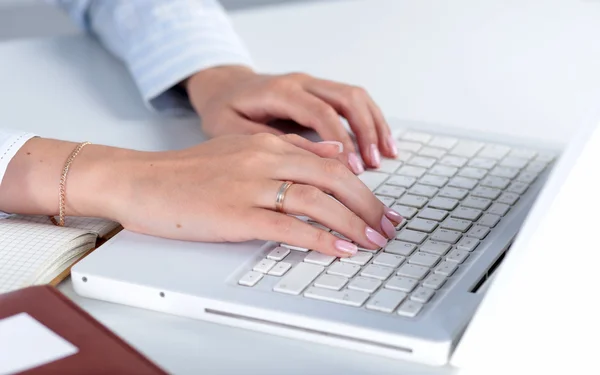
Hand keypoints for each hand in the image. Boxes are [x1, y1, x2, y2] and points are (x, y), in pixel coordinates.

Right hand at [106, 134, 402, 256]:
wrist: (140, 181)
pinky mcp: (235, 214)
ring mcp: (250, 186)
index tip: (380, 205)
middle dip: (368, 204)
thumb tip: (330, 154)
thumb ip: (286, 150)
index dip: (362, 185)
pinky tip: (339, 248)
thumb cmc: (187, 172)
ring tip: (374, 240)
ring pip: (317, 200)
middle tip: (389, 226)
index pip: (329, 161)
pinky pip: (288, 226)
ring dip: (353, 222)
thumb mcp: (240, 149)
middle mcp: (264, 159)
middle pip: (333, 178)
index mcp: (267, 143)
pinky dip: (320, 238)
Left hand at [183, 65, 397, 174]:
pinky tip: (380, 142)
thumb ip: (268, 142)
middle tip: (375, 164)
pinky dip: (370, 120)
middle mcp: (300, 82)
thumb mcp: (231, 129)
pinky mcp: (319, 91)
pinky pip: (352, 100)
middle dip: (366, 132)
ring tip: (387, 155)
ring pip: (355, 97)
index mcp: (279, 92)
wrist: (222, 86)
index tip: (354, 168)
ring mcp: (312, 84)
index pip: (320, 112)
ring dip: (374, 125)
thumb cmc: (224, 109)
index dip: (340, 140)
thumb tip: (308, 161)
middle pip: (346, 99)